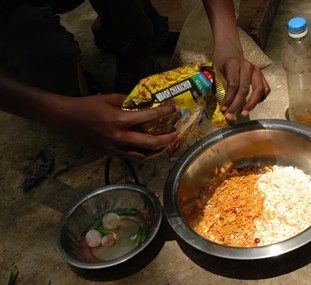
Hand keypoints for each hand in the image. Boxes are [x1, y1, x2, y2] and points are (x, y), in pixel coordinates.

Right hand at [52, 94, 179, 157]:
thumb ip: (128, 100)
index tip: (175, 109)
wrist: (66, 119)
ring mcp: (114, 147)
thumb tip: (143, 102)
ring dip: (157, 150)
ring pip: (142, 154)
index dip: (165, 112)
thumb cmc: (87, 105)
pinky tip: (147, 151)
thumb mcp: (109, 97)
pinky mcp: (109, 153)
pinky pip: (129, 156)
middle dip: (167, 139)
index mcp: (121, 120)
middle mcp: (120, 136)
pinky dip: (141, 154)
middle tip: (177, 134)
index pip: (149, 116)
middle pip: (150, 142)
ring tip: (166, 144)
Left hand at [213, 55, 269, 119]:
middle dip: (237, 105)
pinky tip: (252, 105)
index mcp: (234, 64)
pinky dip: (261, 98)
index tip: (224, 110)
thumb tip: (227, 106)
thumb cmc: (222, 64)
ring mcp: (256, 71)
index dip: (228, 99)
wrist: (230, 53)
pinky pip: (265, 89)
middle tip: (231, 115)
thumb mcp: (218, 72)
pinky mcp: (262, 75)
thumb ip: (224, 86)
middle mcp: (247, 67)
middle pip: (244, 90)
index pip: (233, 85)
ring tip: (243, 113)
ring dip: (251, 104)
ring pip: (258, 90)